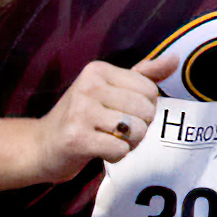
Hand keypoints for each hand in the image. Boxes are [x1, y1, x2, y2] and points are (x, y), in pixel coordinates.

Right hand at [29, 54, 177, 183]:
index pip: (150, 90)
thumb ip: (143, 75)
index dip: (144, 108)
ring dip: (128, 143)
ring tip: (108, 139)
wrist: (40, 146)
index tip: (122, 112)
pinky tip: (98, 150)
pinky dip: (116, 156)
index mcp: (99, 70)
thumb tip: (175, 59)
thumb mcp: (110, 89)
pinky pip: (120, 150)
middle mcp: (88, 86)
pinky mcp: (76, 139)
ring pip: (136, 131)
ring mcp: (80, 112)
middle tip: (115, 130)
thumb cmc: (82, 117)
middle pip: (146, 111)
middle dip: (138, 127)